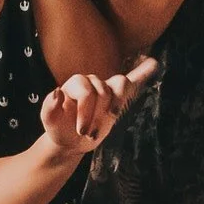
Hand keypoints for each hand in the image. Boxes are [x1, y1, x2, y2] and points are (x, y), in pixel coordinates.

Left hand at [39, 56, 158, 152]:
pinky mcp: (117, 97)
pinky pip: (133, 80)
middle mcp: (91, 81)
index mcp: (74, 84)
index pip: (87, 92)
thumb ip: (49, 107)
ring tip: (110, 118)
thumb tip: (58, 91)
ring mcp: (106, 88)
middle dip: (98, 116)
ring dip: (117, 105)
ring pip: (121, 83)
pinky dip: (143, 72)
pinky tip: (153, 63)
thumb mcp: (49, 121)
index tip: (82, 131)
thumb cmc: (59, 129)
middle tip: (89, 134)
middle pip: (104, 91)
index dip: (86, 113)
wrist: (70, 140)